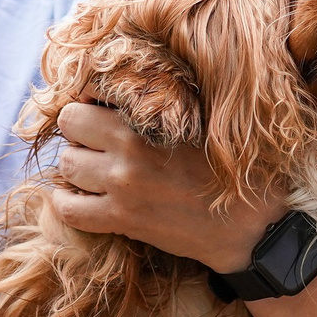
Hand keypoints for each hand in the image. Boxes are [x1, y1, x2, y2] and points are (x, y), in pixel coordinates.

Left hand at [50, 102, 287, 271]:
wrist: (251, 223)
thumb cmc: (232, 168)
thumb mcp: (202, 121)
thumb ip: (162, 105)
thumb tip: (123, 93)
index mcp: (150, 118)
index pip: (90, 93)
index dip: (91, 99)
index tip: (100, 108)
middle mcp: (129, 149)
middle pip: (70, 124)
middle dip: (80, 129)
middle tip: (98, 140)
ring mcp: (122, 187)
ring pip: (65, 165)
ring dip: (76, 165)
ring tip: (96, 169)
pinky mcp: (122, 221)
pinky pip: (69, 210)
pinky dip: (67, 202)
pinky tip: (80, 196)